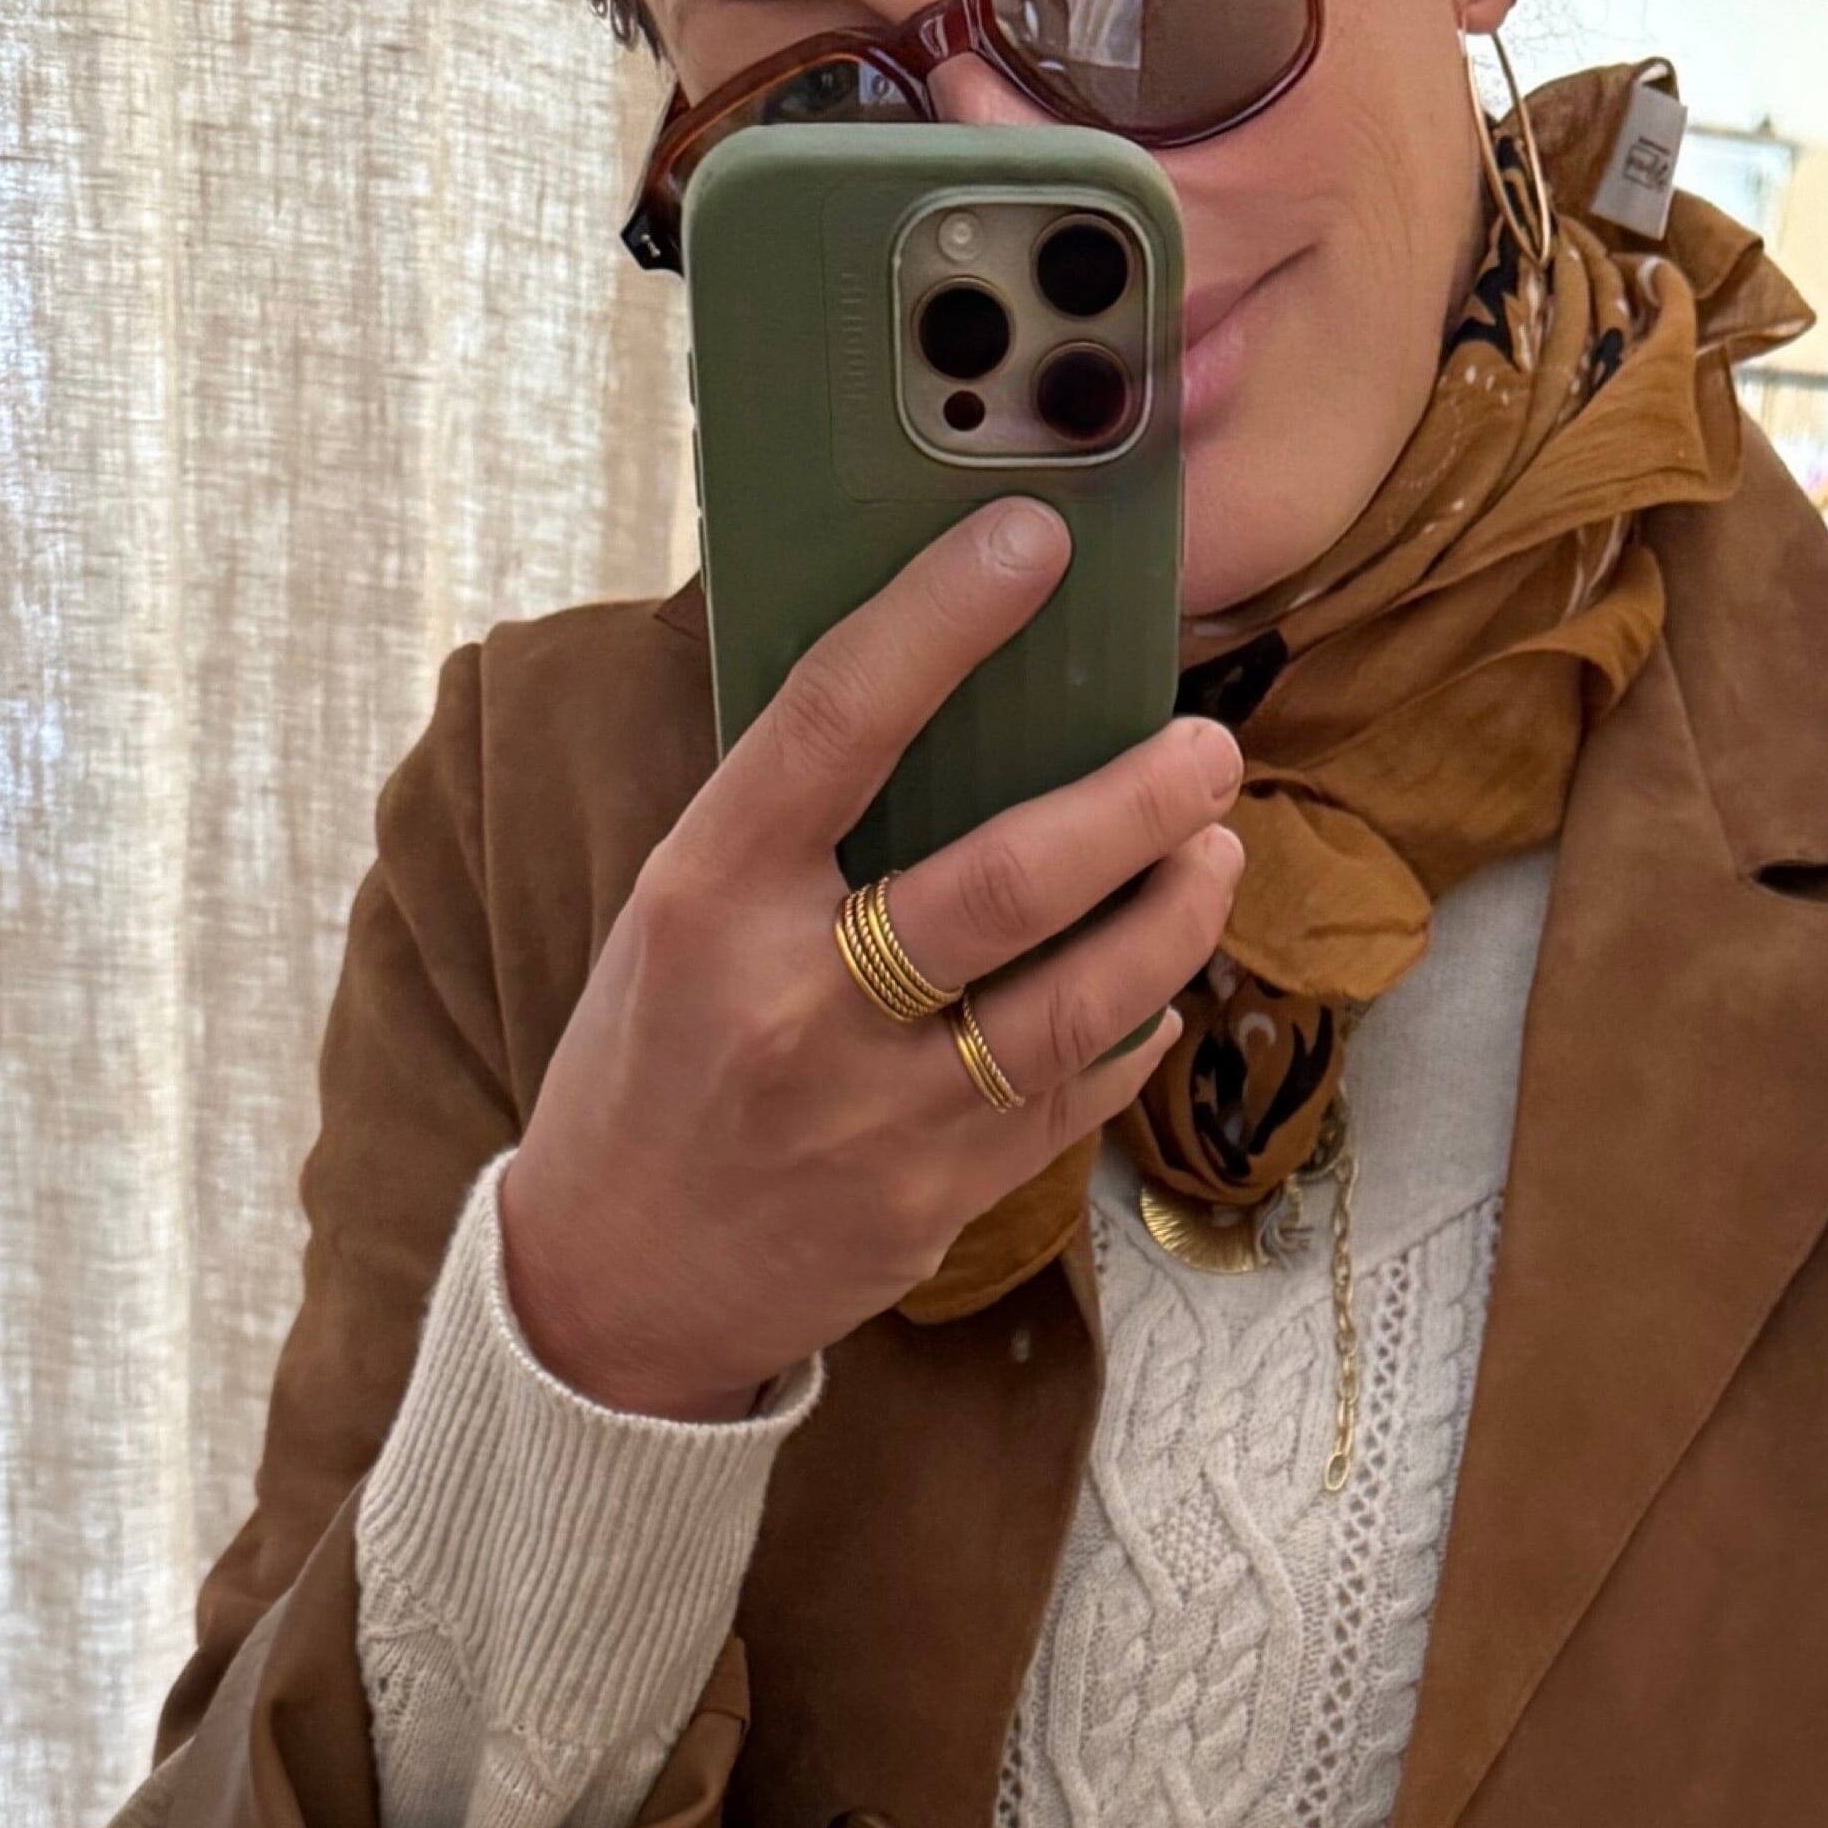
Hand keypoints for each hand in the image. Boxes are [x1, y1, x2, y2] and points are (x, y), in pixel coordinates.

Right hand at [495, 502, 1242, 1421]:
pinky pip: (1071, 1095)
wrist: (609, 1286)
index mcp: (707, 899)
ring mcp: (873, 1116)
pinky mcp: (934, 1201)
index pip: (834, 723)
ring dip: (1172, 918)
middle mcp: (792, 1003)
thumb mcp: (678, 921)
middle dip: (1132, 805)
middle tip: (1208, 749)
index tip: (1035, 541)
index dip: (940, 622)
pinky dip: (1134, 1026)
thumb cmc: (652, 1068)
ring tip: (1217, 852)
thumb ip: (790, 828)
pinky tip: (1165, 976)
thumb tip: (940, 686)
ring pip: (1071, 1002)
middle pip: (1003, 882)